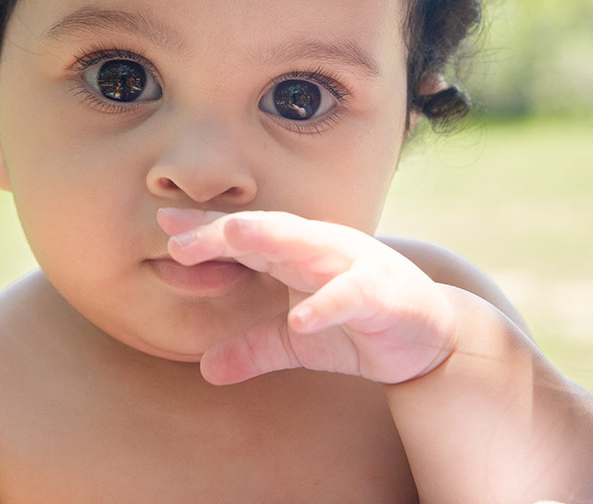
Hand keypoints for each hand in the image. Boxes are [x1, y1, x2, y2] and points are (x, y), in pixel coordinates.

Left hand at [156, 208, 457, 385]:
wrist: (429, 337)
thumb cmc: (358, 326)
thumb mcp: (297, 342)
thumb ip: (253, 348)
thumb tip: (204, 369)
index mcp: (298, 254)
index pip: (244, 238)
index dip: (205, 232)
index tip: (164, 223)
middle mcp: (321, 248)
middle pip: (266, 230)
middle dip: (223, 229)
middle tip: (178, 232)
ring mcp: (352, 264)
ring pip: (308, 244)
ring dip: (271, 237)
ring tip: (234, 236)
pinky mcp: (380, 293)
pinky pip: (351, 294)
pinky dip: (327, 303)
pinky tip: (301, 320)